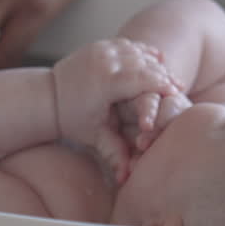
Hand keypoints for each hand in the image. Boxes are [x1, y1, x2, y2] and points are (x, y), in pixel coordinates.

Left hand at [52, 38, 180, 182]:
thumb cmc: (72, 119)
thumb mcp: (94, 137)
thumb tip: (126, 180)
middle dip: (162, 74)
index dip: (162, 85)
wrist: (46, 96)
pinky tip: (153, 58)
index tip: (176, 93)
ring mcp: (101, 50)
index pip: (144, 78)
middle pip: (144, 64)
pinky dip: (140, 52)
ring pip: (136, 52)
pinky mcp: (98, 45)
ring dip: (153, 63)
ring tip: (167, 75)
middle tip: (177, 86)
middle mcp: (105, 61)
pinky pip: (126, 45)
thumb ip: (115, 153)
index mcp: (106, 82)